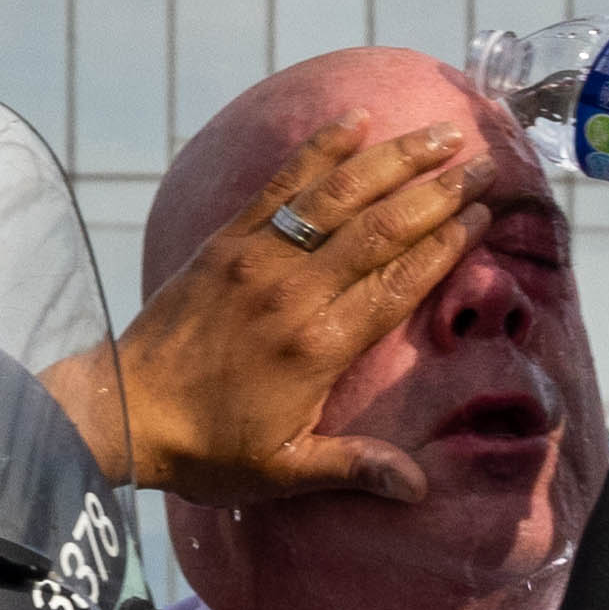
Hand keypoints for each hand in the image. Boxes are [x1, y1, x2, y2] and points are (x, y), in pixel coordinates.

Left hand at [54, 114, 497, 506]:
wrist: (124, 411)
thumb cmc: (207, 450)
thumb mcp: (284, 471)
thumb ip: (354, 468)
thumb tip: (418, 488)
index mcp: (318, 347)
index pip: (397, 284)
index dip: (445, 247)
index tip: (482, 217)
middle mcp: (294, 291)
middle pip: (380, 228)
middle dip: (436, 193)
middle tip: (484, 166)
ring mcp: (259, 258)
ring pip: (338, 194)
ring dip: (393, 159)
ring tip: (438, 134)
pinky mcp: (228, 240)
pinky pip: (281, 183)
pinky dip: (319, 149)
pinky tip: (353, 121)